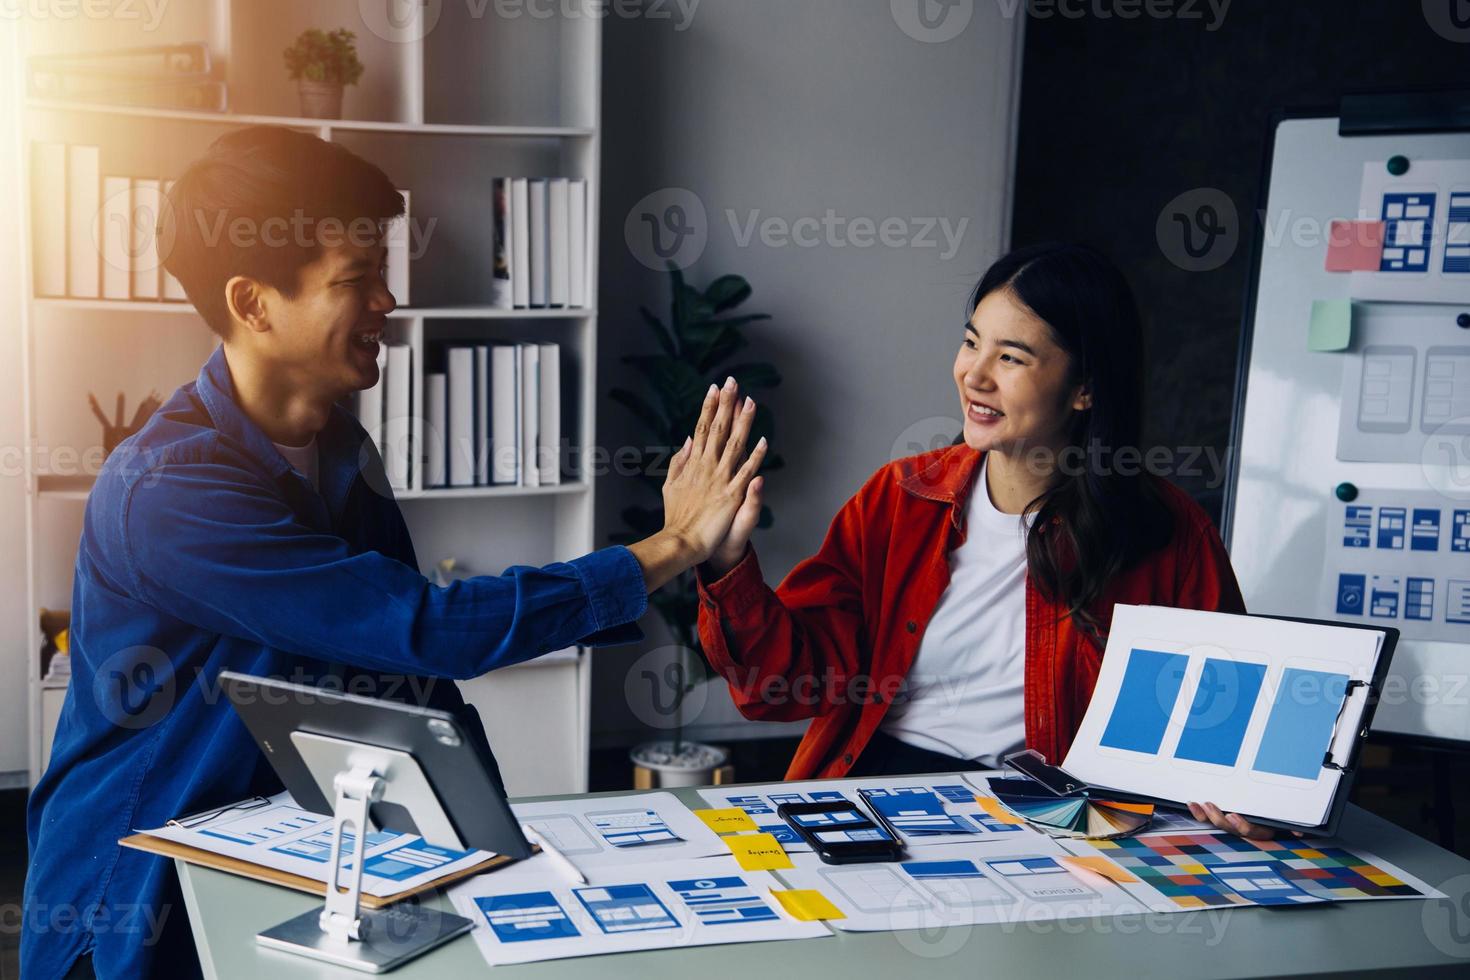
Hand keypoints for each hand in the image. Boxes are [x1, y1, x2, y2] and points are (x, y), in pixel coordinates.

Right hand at [627, 378, 766, 591]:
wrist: (681, 542)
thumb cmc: (676, 516)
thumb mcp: (671, 484)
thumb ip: (679, 461)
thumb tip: (687, 440)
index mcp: (693, 463)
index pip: (702, 428)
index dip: (709, 407)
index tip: (715, 388)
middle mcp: (706, 467)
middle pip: (718, 429)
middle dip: (726, 404)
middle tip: (732, 381)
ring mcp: (719, 479)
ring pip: (734, 444)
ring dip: (743, 422)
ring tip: (751, 401)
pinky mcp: (731, 495)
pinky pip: (746, 472)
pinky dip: (754, 457)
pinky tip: (763, 441)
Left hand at [1187, 801, 1299, 839]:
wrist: (1278, 805)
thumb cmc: (1281, 811)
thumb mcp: (1289, 817)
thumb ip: (1294, 823)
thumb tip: (1299, 832)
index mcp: (1264, 829)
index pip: (1254, 833)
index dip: (1243, 827)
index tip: (1235, 817)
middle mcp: (1248, 828)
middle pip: (1231, 829)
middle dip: (1219, 819)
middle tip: (1211, 806)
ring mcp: (1234, 824)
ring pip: (1219, 824)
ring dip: (1207, 816)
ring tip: (1200, 805)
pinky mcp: (1222, 816)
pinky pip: (1209, 818)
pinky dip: (1199, 812)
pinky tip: (1192, 804)